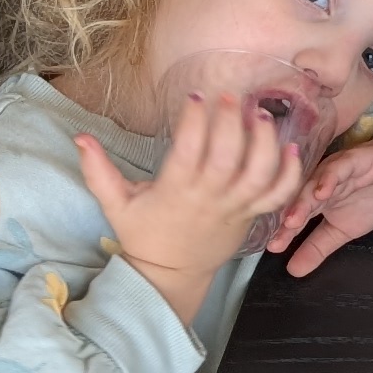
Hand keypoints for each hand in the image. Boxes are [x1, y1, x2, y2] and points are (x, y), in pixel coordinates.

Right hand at [77, 96, 304, 329]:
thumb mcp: (116, 204)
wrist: (170, 276)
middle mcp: (208, 198)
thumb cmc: (144, 235)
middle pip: (227, 158)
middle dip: (232, 123)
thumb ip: (98, 171)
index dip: (194, 121)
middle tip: (232, 96)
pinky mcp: (251, 217)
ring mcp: (233, 208)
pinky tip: (292, 149)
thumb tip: (79, 137)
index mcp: (175, 191)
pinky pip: (277, 197)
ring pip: (258, 175)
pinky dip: (289, 175)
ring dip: (265, 143)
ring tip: (261, 115)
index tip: (195, 97)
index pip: (189, 151)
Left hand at [265, 117, 372, 279]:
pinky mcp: (356, 158)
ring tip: (293, 218)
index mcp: (314, 198)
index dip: (283, 230)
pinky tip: (322, 192)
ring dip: (303, 200)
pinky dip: (329, 178)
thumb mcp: (345, 229)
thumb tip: (293, 271)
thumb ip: (319, 247)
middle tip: (276, 235)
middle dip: (287, 217)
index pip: (294, 215)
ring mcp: (336, 169)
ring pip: (315, 183)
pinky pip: (339, 167)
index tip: (271, 247)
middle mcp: (320, 181)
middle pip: (298, 198)